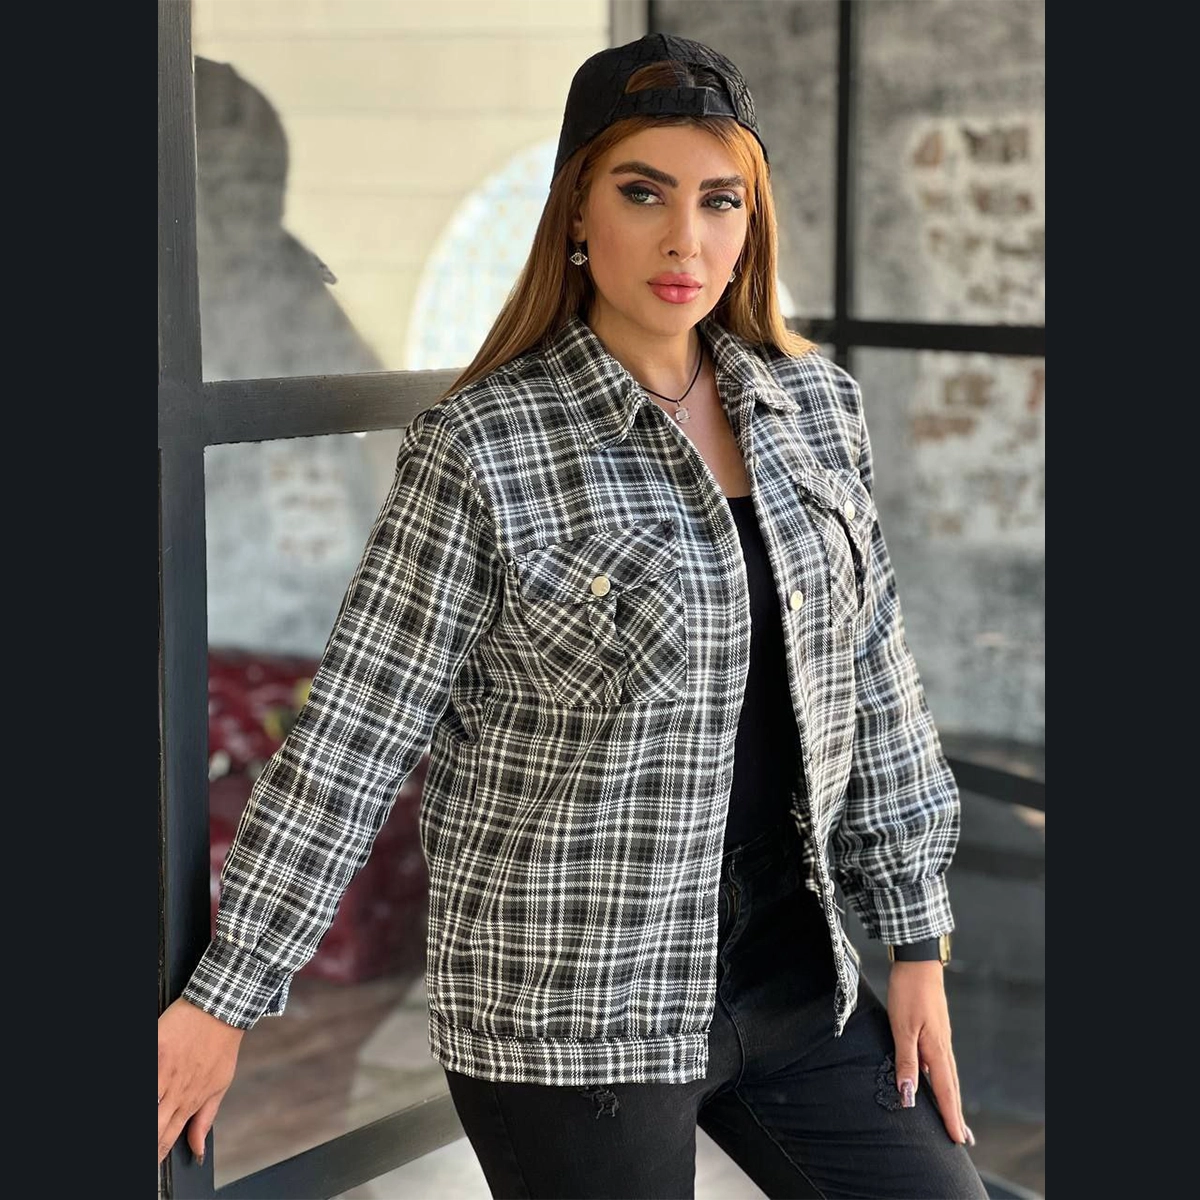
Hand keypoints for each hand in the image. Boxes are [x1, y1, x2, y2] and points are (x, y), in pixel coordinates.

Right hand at [158, 996, 245, 1165]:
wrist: (222, 1008)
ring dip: (148, 1119)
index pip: (167, 1138)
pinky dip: (144, 1087)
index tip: (150, 1165)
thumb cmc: (221, 1045)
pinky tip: (147, 1094)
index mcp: (192, 1100)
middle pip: (154, 1128)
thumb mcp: (221, 1083)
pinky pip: (147, 1077)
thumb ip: (206, 1119)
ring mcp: (166, 1072)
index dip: (155, 1156)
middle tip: (144, 1158)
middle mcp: (177, 1090)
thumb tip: (198, 1151)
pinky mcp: (158, 1053)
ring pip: (149, 1108)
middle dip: (148, 1144)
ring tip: (142, 1127)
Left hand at [886, 960, 973, 1146]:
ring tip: (953, 1115)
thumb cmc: (908, 992)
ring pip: (947, 1074)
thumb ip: (906, 1061)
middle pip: (951, 1086)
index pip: (945, 1091)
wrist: (917, 961)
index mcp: (936, 1049)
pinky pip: (940, 1062)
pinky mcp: (934, 1029)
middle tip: (962, 1137)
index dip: (950, 1116)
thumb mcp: (902, 1027)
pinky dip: (941, 1078)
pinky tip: (935, 1080)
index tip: (958, 1140)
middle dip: (955, 1112)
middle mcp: (942, 1046)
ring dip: (950, 1097)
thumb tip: (909, 1095)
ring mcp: (940, 1037)